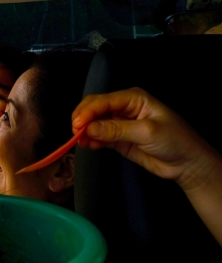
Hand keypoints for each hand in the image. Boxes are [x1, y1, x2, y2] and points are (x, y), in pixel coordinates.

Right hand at [72, 87, 213, 190]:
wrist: (187, 164)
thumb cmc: (174, 140)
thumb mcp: (146, 132)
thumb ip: (116, 130)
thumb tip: (89, 129)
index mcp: (132, 98)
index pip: (103, 100)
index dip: (87, 111)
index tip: (76, 124)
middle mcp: (123, 108)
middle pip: (95, 108)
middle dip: (83, 119)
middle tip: (75, 132)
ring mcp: (120, 124)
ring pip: (94, 123)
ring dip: (84, 131)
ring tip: (79, 141)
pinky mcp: (118, 139)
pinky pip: (99, 136)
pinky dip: (91, 140)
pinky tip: (88, 145)